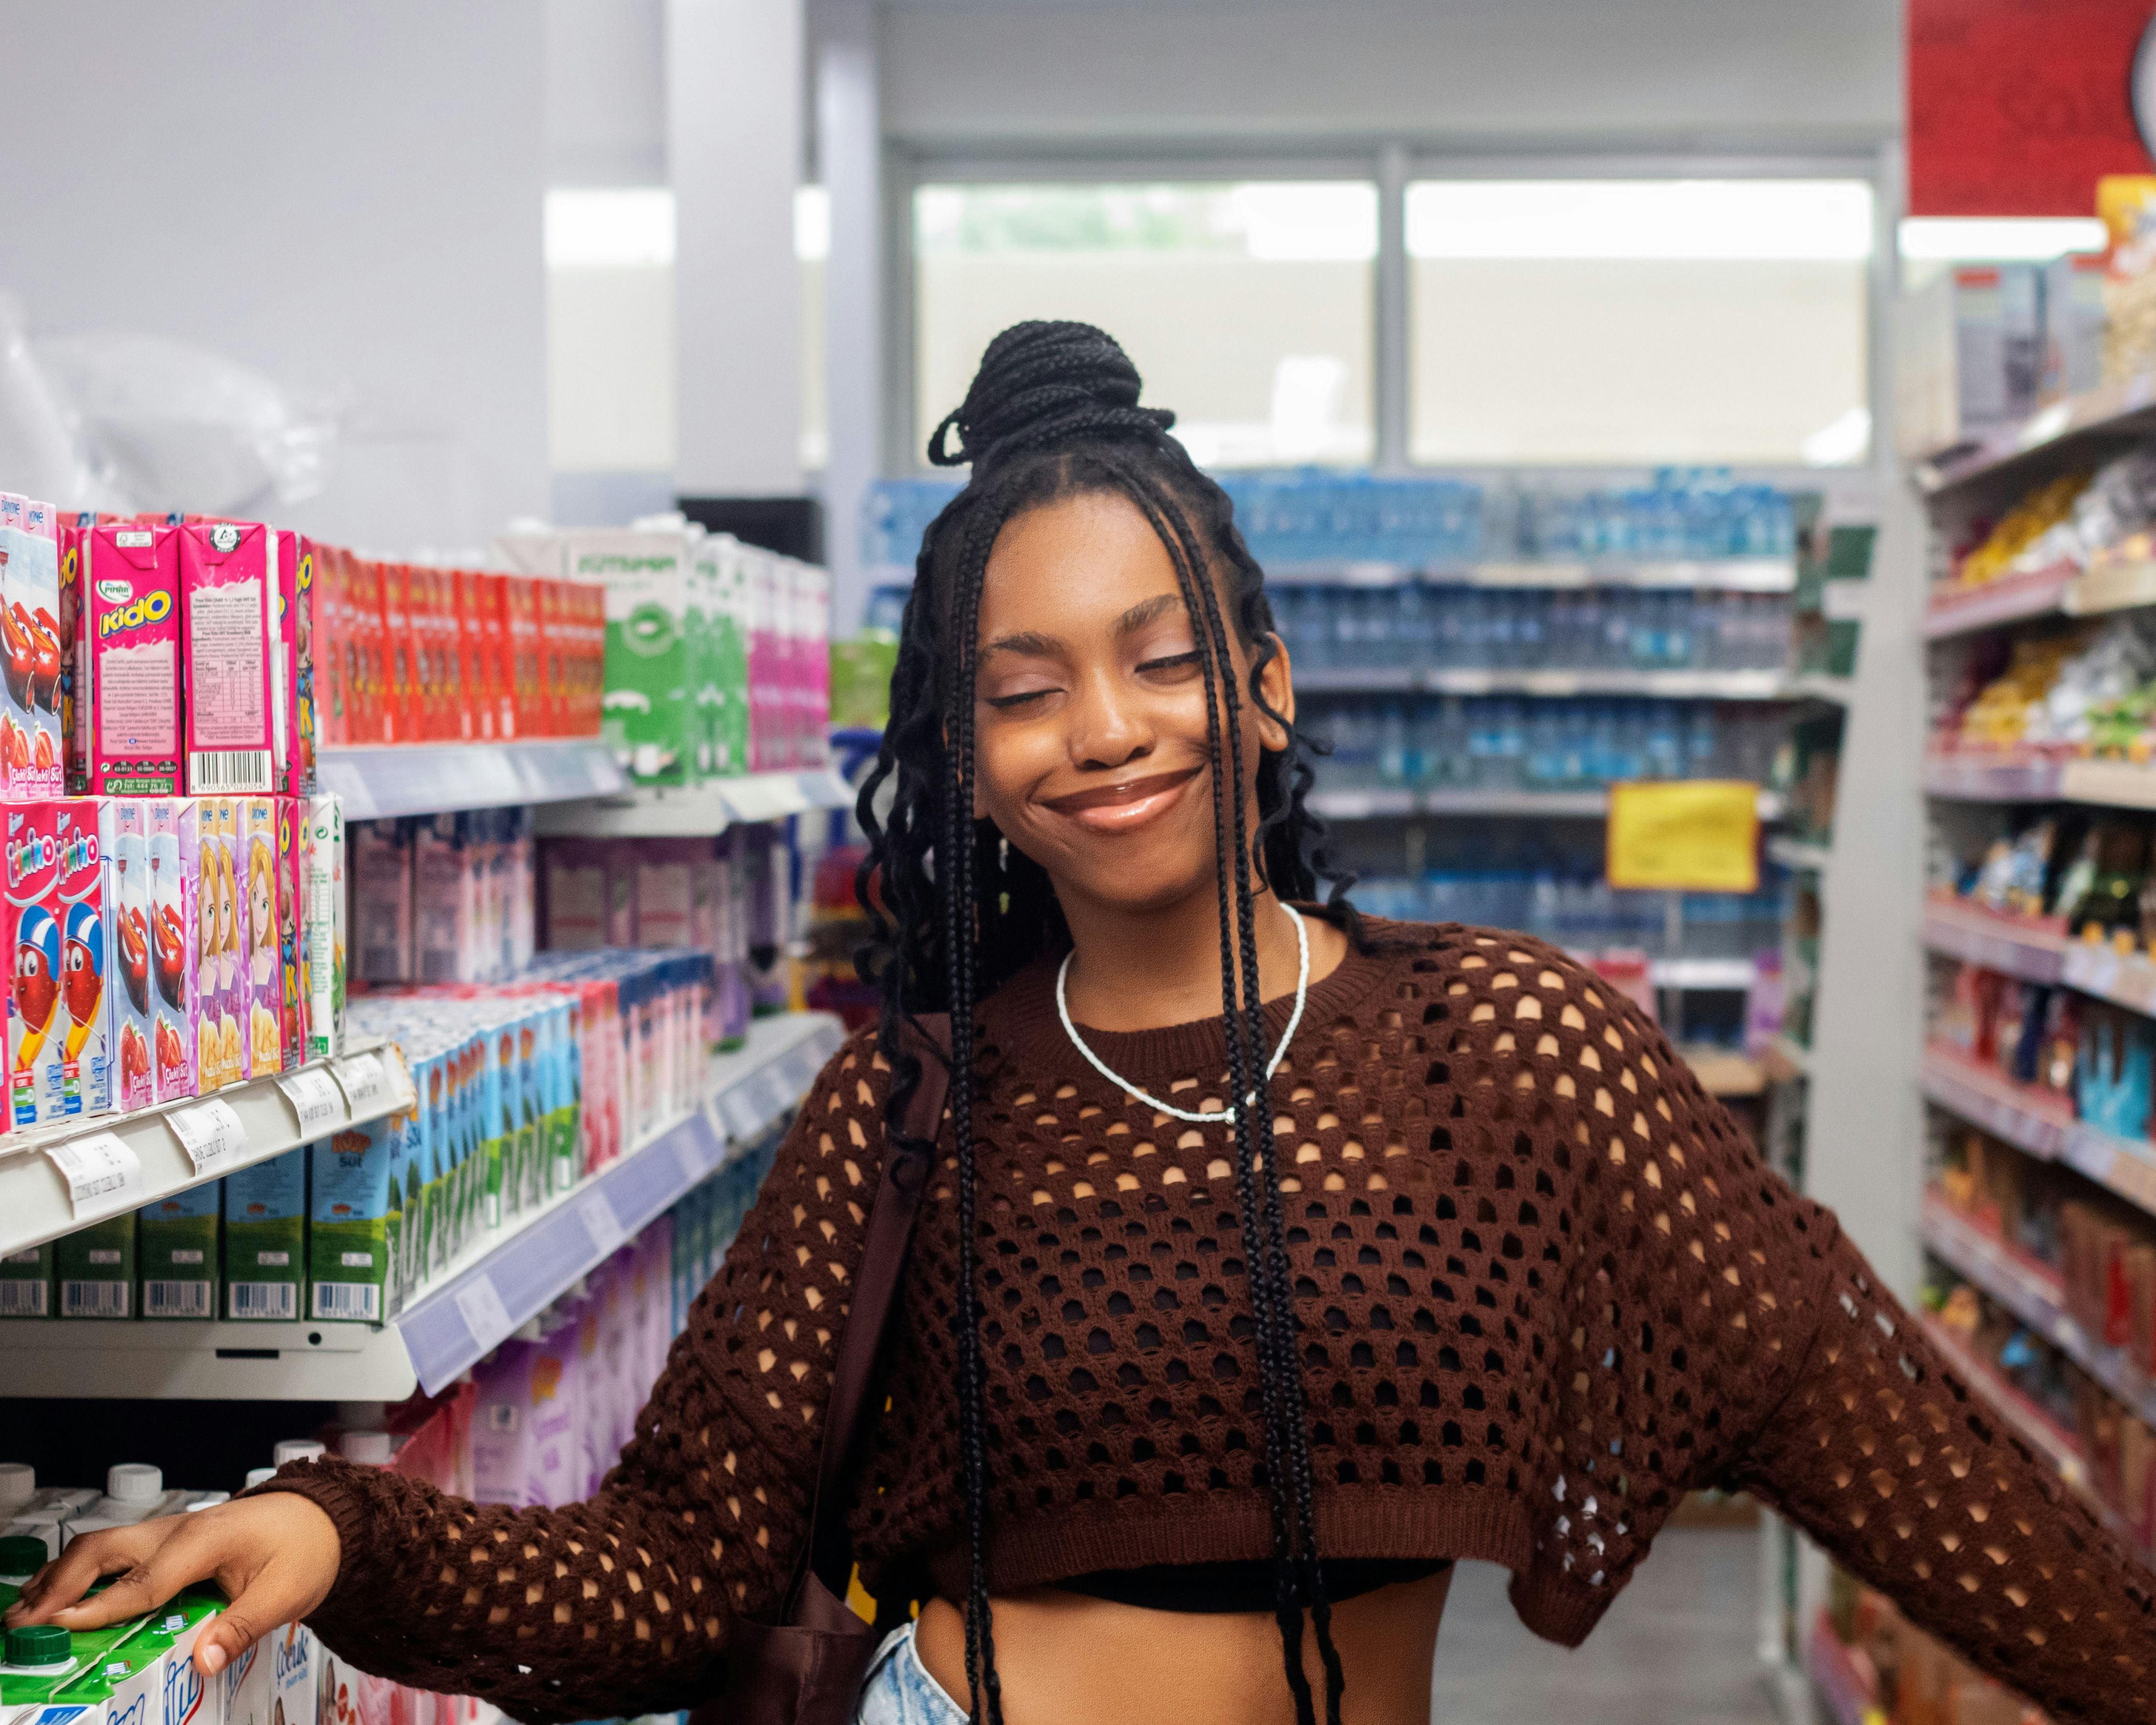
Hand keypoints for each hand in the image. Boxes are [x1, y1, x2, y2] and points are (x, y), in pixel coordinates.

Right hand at [3, 1493, 340, 1679]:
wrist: (325, 1517)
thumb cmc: (308, 1547)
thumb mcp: (285, 1593)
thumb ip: (242, 1628)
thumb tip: (203, 1662)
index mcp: (205, 1541)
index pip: (142, 1581)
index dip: (99, 1607)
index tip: (59, 1628)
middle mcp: (180, 1530)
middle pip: (104, 1551)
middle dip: (58, 1586)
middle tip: (23, 1625)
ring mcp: (171, 1531)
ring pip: (102, 1548)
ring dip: (61, 1577)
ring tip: (23, 1614)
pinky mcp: (169, 1540)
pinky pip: (116, 1553)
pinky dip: (80, 1573)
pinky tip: (59, 1595)